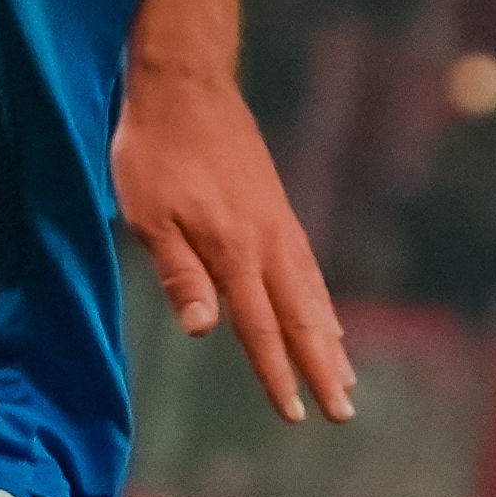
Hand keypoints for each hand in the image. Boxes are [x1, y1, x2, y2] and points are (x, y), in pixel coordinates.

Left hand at [115, 63, 358, 423]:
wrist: (187, 83)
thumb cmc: (155, 150)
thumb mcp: (149, 214)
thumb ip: (179, 273)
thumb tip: (206, 330)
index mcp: (233, 250)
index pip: (261, 327)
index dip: (277, 374)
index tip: (296, 413)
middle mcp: (267, 242)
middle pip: (301, 317)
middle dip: (321, 368)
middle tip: (343, 412)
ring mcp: (278, 223)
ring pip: (312, 294)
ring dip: (329, 340)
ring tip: (346, 377)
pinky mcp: (277, 207)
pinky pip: (308, 268)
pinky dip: (322, 302)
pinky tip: (326, 317)